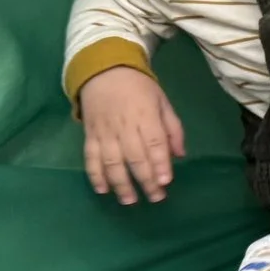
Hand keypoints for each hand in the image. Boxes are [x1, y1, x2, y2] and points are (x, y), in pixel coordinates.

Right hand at [80, 66, 185, 203]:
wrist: (103, 70)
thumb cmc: (139, 87)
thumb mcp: (162, 101)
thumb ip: (173, 128)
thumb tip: (180, 155)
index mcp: (146, 116)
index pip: (154, 143)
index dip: (160, 163)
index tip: (166, 182)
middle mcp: (124, 126)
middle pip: (135, 157)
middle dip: (145, 180)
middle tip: (155, 198)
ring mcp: (105, 131)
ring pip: (111, 161)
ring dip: (120, 183)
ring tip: (130, 200)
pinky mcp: (89, 135)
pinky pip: (90, 157)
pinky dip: (95, 175)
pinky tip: (103, 190)